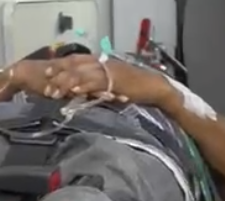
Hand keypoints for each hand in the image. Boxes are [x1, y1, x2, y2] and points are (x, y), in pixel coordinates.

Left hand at [42, 55, 173, 105]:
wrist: (155, 87)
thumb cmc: (138, 88)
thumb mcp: (116, 83)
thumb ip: (101, 85)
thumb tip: (87, 92)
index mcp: (103, 62)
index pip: (77, 60)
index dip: (62, 66)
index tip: (50, 73)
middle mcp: (103, 63)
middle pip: (75, 65)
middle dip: (59, 75)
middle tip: (47, 85)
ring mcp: (108, 71)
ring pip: (82, 73)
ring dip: (66, 83)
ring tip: (54, 92)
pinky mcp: (114, 81)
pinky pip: (95, 82)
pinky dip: (83, 86)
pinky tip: (73, 91)